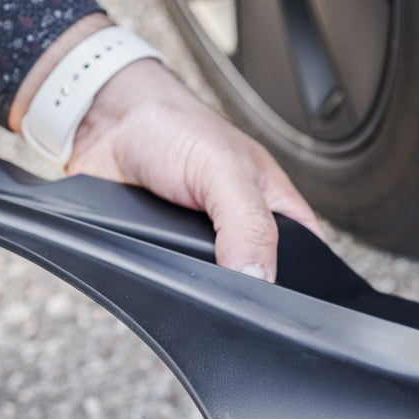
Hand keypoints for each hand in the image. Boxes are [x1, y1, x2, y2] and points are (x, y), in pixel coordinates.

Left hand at [8, 14, 322, 281]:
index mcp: (280, 212)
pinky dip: (167, 286)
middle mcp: (246, 235)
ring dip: (201, 289)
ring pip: (215, 293)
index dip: (296, 285)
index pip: (308, 265)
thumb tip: (258, 277)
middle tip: (223, 278)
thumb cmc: (176, 127)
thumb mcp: (226, 171)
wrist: (110, 124)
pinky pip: (175, 290)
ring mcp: (207, 252)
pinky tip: (160, 270)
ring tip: (186, 263)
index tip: (272, 294)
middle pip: (258, 286)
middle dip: (242, 291)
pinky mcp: (171, 262)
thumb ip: (249, 225)